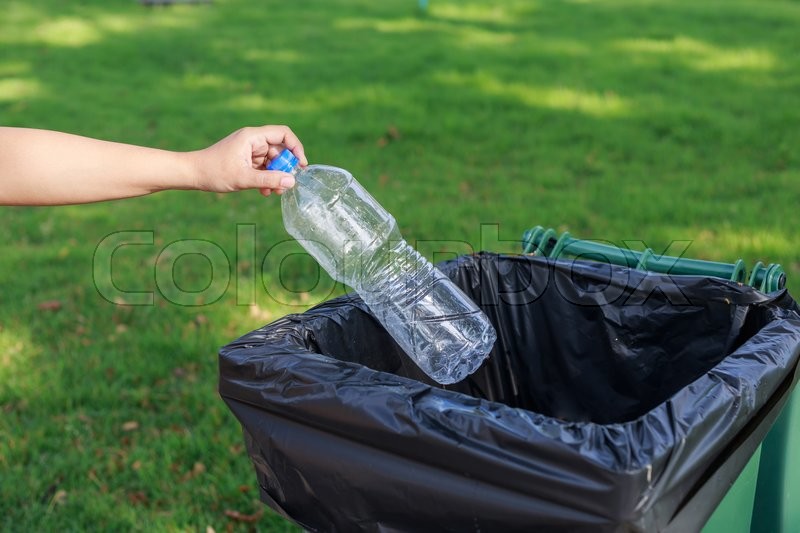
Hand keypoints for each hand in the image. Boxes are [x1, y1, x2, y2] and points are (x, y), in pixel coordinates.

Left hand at [190, 125, 307, 196]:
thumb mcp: (244, 178)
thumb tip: (292, 181)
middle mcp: (253, 141)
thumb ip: (269, 179)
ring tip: (274, 192)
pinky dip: (266, 179)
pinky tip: (264, 191)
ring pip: (272, 161)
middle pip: (280, 150)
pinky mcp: (246, 161)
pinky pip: (263, 168)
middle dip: (285, 168)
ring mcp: (250, 151)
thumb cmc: (214, 172)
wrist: (192, 174)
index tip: (301, 165)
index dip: (296, 147)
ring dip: (276, 176)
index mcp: (252, 137)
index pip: (283, 134)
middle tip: (286, 185)